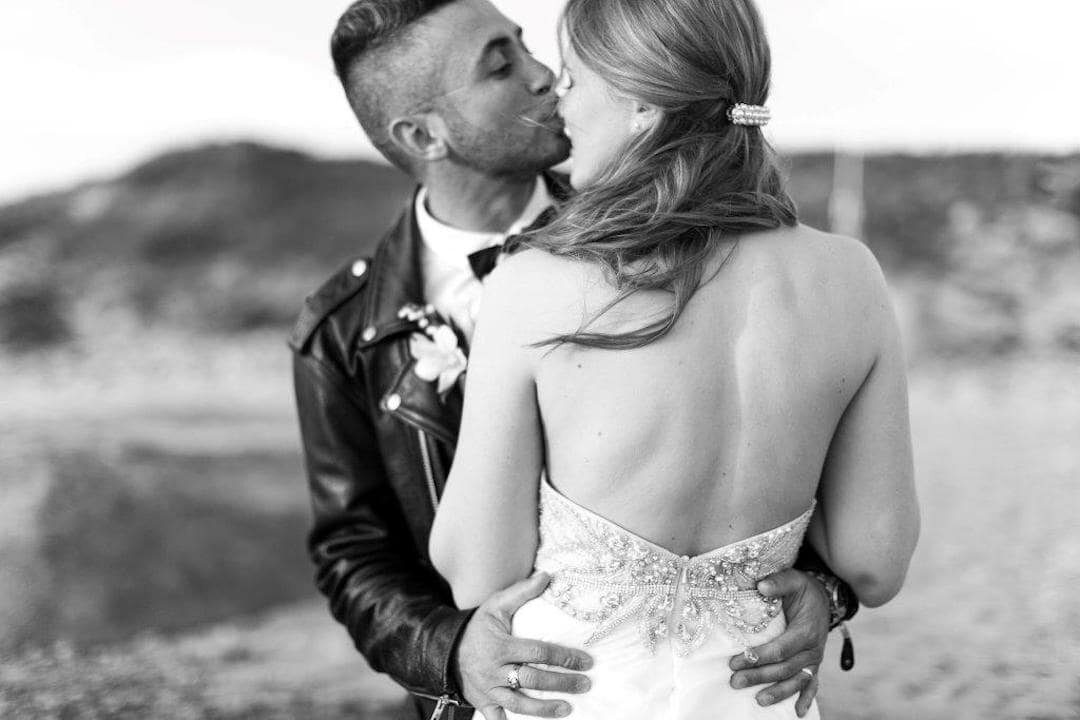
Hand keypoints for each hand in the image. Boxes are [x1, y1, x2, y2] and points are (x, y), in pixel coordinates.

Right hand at [456, 573, 593, 719]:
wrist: (447, 648)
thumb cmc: (479, 626)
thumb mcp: (496, 605)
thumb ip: (522, 592)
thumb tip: (547, 575)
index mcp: (500, 646)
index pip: (537, 653)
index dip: (563, 658)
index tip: (585, 661)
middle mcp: (494, 670)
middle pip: (532, 680)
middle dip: (561, 683)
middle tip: (585, 684)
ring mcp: (488, 689)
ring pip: (518, 704)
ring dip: (544, 709)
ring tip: (568, 709)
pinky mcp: (483, 703)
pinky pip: (498, 718)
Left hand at [728, 569, 829, 717]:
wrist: (824, 598)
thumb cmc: (803, 589)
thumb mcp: (793, 579)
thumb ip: (778, 582)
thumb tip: (761, 586)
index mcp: (806, 630)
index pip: (781, 649)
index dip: (759, 657)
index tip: (736, 661)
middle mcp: (813, 648)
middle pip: (785, 668)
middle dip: (759, 676)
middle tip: (735, 681)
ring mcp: (814, 659)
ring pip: (796, 680)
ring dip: (778, 692)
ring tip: (758, 700)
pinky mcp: (814, 664)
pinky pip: (812, 684)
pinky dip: (807, 699)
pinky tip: (797, 713)